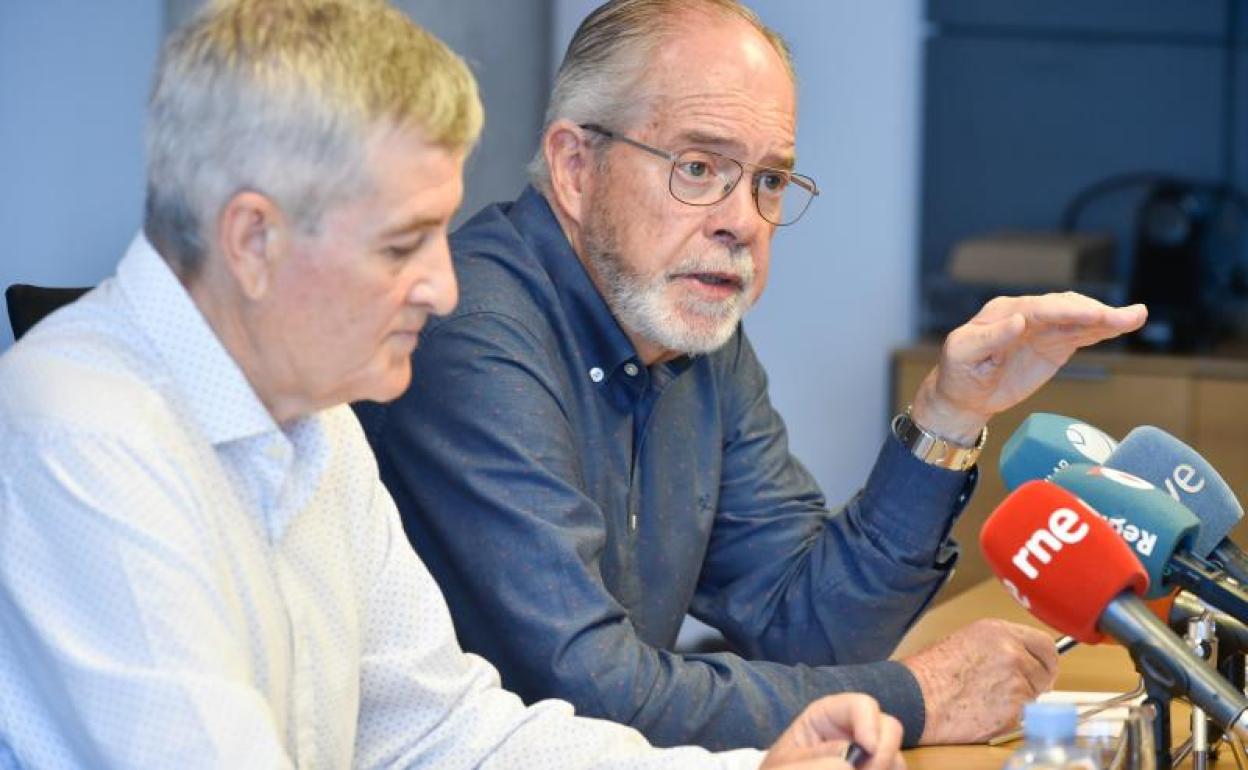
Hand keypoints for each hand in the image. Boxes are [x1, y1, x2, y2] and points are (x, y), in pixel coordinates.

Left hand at [761, 693, 904, 768]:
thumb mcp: (787, 766)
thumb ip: (814, 761)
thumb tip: (850, 762)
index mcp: (828, 717)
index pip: (861, 704)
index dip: (869, 722)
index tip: (869, 748)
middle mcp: (855, 733)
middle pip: (890, 728)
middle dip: (883, 754)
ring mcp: (869, 757)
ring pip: (897, 760)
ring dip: (884, 768)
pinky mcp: (877, 769)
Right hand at [901, 618, 1058, 743]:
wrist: (917, 697)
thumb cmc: (932, 673)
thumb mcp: (968, 642)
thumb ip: (1001, 646)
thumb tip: (1025, 660)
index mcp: (999, 631)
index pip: (1045, 644)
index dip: (1046, 661)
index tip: (1043, 670)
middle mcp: (1012, 652)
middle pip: (1045, 671)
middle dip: (1035, 684)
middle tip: (1014, 692)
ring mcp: (1016, 681)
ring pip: (1035, 696)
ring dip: (1019, 701)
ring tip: (988, 700)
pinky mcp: (1015, 708)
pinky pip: (1025, 715)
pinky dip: (1011, 718)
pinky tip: (986, 712)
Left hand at [910, 293, 1146, 442]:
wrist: (964, 396)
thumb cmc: (958, 373)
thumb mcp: (963, 355)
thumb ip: (990, 338)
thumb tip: (1018, 320)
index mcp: (1002, 313)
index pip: (1038, 308)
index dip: (1066, 311)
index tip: (1091, 314)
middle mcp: (1025, 314)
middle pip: (1065, 308)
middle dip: (1095, 312)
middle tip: (1125, 317)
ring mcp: (1042, 329)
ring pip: (1078, 319)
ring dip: (1106, 318)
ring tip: (1135, 316)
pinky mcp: (1054, 345)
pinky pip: (1082, 334)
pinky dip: (1102, 330)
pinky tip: (1124, 324)